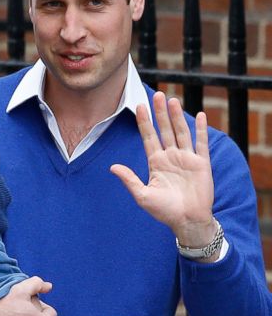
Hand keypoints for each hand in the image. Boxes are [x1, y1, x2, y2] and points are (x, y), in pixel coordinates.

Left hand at [110, 92, 215, 246]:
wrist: (187, 221)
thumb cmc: (164, 211)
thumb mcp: (142, 195)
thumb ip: (129, 180)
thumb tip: (112, 167)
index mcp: (156, 163)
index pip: (148, 137)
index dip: (144, 122)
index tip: (138, 106)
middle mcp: (171, 157)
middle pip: (164, 130)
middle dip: (160, 113)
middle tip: (156, 94)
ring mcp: (186, 159)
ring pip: (181, 132)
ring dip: (177, 116)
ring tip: (172, 100)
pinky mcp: (201, 163)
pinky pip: (201, 143)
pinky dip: (200, 129)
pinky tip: (199, 115)